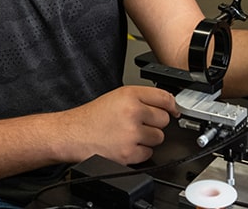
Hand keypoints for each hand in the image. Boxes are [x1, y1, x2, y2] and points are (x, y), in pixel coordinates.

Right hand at [62, 86, 179, 165]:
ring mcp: (131, 134)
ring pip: (159, 137)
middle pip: (164, 119)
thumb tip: (168, 105)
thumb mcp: (117, 96)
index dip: (171, 105)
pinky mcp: (129, 153)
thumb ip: (142, 98)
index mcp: (129, 95)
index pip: (164, 98)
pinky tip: (126, 144)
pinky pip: (149, 153)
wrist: (73, 134)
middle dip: (154, 123)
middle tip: (139, 123)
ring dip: (148, 138)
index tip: (174, 110)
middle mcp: (132, 112)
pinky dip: (140, 152)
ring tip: (129, 134)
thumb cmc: (93, 117)